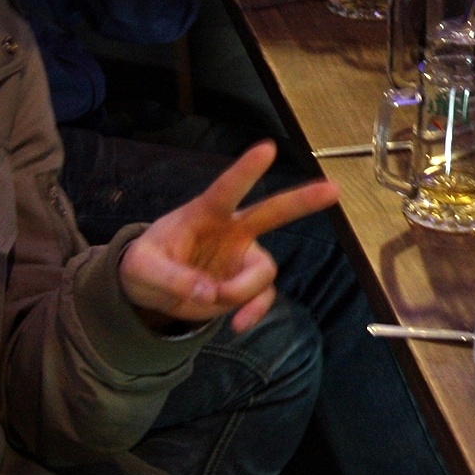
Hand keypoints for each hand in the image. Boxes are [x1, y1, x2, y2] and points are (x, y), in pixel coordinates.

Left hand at [118, 142, 340, 332]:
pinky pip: (263, 297)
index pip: (227, 189)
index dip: (246, 170)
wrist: (150, 292)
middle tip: (333, 189)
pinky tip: (237, 325)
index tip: (267, 148)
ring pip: (264, 270)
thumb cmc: (144, 265)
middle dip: (303, 201)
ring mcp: (241, 257)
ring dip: (243, 290)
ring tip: (217, 300)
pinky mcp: (245, 284)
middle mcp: (230, 230)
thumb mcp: (142, 269)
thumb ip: (170, 278)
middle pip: (272, 212)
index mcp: (203, 214)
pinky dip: (253, 312)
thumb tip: (207, 292)